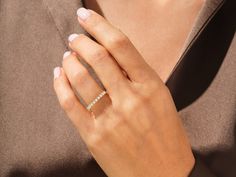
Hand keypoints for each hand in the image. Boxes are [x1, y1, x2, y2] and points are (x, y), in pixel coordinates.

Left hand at [53, 7, 194, 176]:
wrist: (164, 176)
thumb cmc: (166, 136)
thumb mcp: (161, 100)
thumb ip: (137, 77)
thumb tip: (111, 55)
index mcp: (151, 86)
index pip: (121, 45)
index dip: (100, 26)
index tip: (86, 18)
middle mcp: (131, 100)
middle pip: (98, 57)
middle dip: (81, 41)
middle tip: (75, 38)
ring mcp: (111, 119)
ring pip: (80, 78)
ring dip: (69, 61)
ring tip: (67, 56)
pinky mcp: (94, 136)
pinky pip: (69, 104)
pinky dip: (60, 84)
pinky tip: (58, 75)